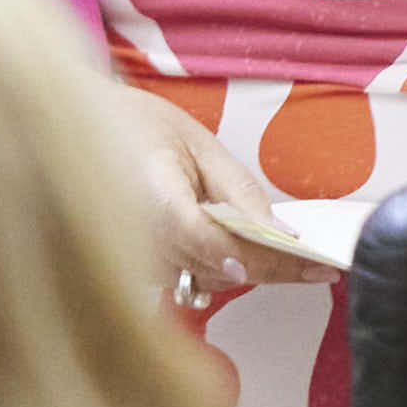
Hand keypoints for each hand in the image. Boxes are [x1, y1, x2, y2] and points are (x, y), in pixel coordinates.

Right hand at [105, 85, 337, 308]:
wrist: (84, 132)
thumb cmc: (139, 128)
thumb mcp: (199, 146)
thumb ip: (240, 191)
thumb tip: (282, 232)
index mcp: (148, 192)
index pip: (198, 234)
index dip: (243, 252)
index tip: (293, 257)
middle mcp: (133, 234)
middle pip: (212, 266)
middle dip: (271, 268)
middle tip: (321, 267)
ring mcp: (131, 257)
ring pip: (206, 279)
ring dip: (252, 271)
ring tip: (301, 264)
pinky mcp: (135, 268)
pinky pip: (190, 278)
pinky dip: (225, 268)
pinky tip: (257, 257)